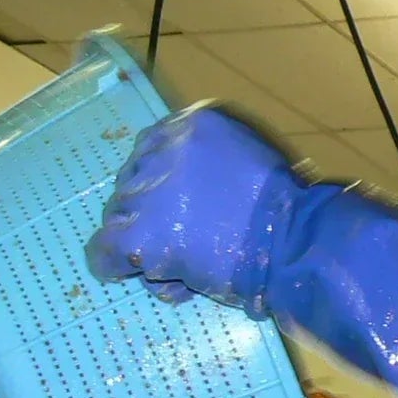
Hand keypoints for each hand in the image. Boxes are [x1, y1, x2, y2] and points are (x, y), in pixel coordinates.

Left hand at [85, 104, 301, 313]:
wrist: (293, 242)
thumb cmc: (285, 209)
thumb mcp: (247, 159)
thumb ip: (209, 164)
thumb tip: (184, 190)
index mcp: (192, 124)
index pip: (150, 148)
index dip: (161, 183)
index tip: (178, 205)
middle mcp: (162, 150)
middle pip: (132, 185)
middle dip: (155, 215)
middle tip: (188, 240)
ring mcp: (147, 193)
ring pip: (120, 218)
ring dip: (146, 243)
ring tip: (183, 265)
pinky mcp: (139, 234)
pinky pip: (104, 251)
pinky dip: (115, 266)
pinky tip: (142, 274)